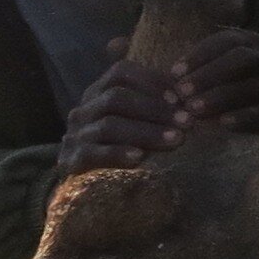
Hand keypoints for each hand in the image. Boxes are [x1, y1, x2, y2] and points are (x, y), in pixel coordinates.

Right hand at [58, 49, 189, 174]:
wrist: (84, 185)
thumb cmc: (120, 145)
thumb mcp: (134, 119)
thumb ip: (153, 100)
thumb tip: (186, 84)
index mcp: (98, 92)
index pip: (121, 73)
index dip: (151, 81)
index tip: (179, 97)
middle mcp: (84, 109)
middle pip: (116, 98)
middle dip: (155, 108)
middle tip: (187, 121)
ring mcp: (75, 134)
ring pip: (109, 125)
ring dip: (146, 132)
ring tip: (176, 139)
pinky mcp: (71, 160)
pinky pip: (93, 154)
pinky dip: (117, 153)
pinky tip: (139, 157)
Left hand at [177, 26, 258, 133]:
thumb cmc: (240, 84)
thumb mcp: (223, 69)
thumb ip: (201, 70)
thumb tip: (172, 80)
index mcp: (251, 43)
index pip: (226, 41)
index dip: (199, 55)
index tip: (174, 73)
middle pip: (241, 59)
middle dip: (208, 75)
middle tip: (182, 92)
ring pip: (251, 86)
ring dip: (219, 98)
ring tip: (194, 110)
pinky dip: (242, 117)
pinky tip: (222, 123)